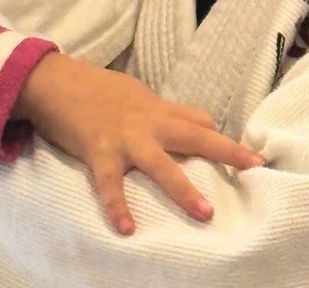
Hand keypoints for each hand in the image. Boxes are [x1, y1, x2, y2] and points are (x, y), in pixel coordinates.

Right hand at [14, 52, 263, 235]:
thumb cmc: (94, 88)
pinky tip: (128, 228)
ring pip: (160, 164)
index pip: (197, 119)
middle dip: (225, 151)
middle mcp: (147, 121)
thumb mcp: (134, 93)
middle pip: (194, 135)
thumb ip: (159, 110)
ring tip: (205, 213)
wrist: (54, 80)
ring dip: (183, 189)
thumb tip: (188, 122)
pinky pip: (110, 183)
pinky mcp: (98, 151)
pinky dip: (118, 205)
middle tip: (254, 165)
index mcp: (156, 108)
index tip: (247, 155)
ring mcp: (124, 137)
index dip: (220, 136)